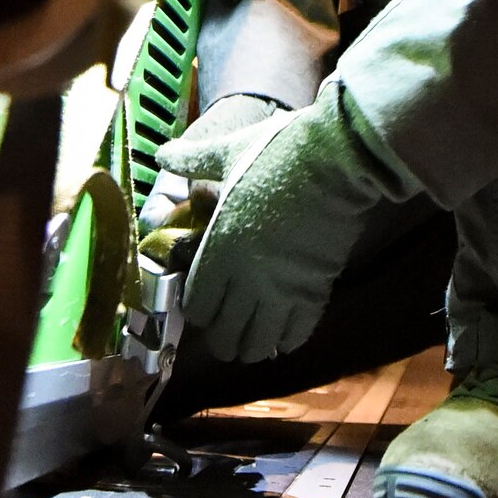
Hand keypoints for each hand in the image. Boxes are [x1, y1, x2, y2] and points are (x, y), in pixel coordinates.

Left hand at [176, 82, 399, 364]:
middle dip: (221, 337)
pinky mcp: (315, 292)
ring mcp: (282, 291)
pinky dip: (287, 340)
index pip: (197, 306)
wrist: (335, 159)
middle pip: (224, 337)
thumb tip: (161, 155)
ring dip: (252, 345)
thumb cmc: (277, 153)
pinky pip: (296, 336)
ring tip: (254, 333)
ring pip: (259, 345)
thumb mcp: (228, 152)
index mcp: (219, 248)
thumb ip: (192, 161)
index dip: (197, 309)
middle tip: (226, 324)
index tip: (203, 298)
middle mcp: (246, 280)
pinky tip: (284, 330)